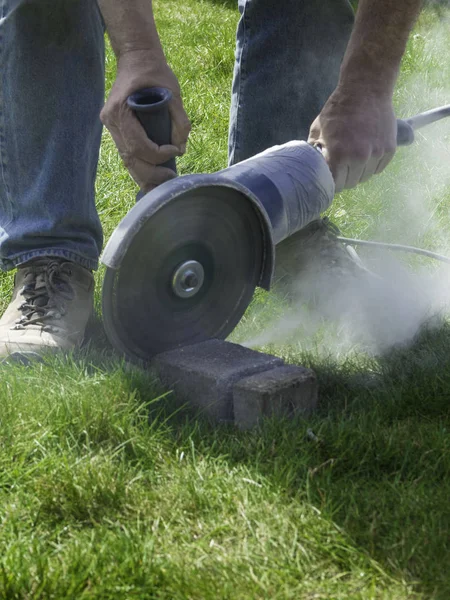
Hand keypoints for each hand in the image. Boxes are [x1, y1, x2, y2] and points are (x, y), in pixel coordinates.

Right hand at [100, 49, 190, 191]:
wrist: (136, 58)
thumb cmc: (155, 72)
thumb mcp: (173, 92)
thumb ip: (180, 121)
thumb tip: (182, 148)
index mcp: (120, 111)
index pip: (139, 145)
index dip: (158, 155)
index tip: (175, 151)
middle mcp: (111, 121)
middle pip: (130, 159)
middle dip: (151, 173)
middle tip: (171, 179)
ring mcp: (110, 126)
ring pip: (126, 160)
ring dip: (144, 176)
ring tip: (161, 186)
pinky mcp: (115, 129)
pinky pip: (127, 153)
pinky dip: (139, 167)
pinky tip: (151, 178)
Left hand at [308, 86, 396, 192]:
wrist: (366, 89)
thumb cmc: (338, 109)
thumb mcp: (318, 129)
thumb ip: (314, 151)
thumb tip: (310, 168)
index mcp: (338, 155)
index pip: (335, 185)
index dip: (331, 182)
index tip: (331, 177)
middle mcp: (359, 157)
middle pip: (351, 183)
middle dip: (345, 177)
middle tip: (341, 166)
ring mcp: (376, 154)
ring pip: (365, 177)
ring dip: (359, 171)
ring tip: (354, 156)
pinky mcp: (389, 149)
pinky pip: (378, 168)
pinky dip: (372, 164)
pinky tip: (366, 152)